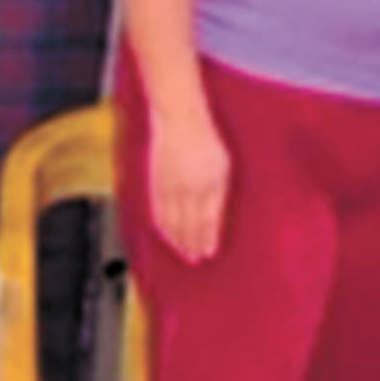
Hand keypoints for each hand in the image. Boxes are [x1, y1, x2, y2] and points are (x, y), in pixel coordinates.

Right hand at [150, 110, 230, 263]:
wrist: (179, 120)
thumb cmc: (206, 142)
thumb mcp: (222, 166)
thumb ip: (219, 193)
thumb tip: (214, 219)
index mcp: (211, 183)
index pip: (208, 220)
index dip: (207, 239)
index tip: (208, 253)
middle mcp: (190, 188)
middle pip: (189, 225)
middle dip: (192, 245)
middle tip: (195, 259)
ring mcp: (171, 186)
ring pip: (172, 222)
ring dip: (178, 241)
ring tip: (183, 253)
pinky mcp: (156, 183)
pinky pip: (158, 212)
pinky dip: (163, 228)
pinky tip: (168, 236)